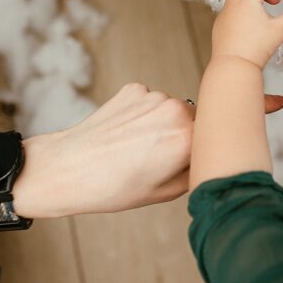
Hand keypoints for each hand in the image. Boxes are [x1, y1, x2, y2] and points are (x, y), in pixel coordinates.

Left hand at [13, 83, 193, 218]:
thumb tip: (210, 155)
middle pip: (196, 121)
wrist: (67, 168)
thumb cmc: (113, 187)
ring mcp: (153, 96)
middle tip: (161, 159)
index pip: (216, 139)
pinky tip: (125, 133)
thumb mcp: (166, 193)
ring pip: (172, 110)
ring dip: (163, 124)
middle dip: (185, 136)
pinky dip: (142, 114)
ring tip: (137, 148)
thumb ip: (197, 170)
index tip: (190, 162)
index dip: (205, 152)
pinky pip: (150, 101)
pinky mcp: (134, 89)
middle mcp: (176, 110)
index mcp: (188, 139)